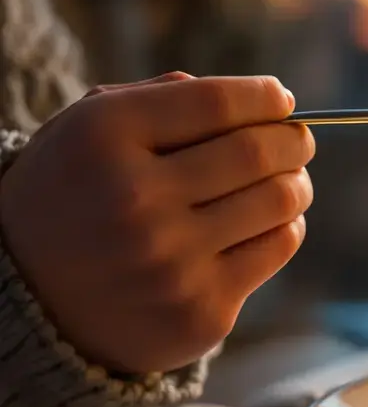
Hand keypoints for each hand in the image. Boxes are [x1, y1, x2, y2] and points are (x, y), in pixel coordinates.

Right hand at [0, 72, 314, 372]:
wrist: (30, 298)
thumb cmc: (79, 194)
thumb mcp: (92, 128)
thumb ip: (168, 98)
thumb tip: (268, 99)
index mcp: (103, 137)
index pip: (216, 102)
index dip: (263, 96)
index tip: (281, 99)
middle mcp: (135, 199)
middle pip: (258, 153)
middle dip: (293, 140)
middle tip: (298, 140)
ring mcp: (170, 261)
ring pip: (280, 201)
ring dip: (296, 183)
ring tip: (290, 178)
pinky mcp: (201, 310)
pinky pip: (277, 249)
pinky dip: (287, 227)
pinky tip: (270, 221)